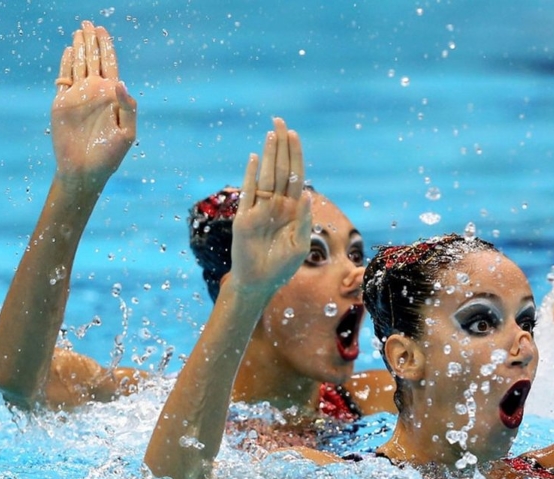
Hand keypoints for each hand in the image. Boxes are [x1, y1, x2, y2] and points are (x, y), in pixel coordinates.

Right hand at [51, 21, 136, 183]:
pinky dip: (65, 64)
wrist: (84, 170)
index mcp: (113, 98)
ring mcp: (79, 97)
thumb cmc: (109, 156)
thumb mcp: (126, 134)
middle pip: (95, 61)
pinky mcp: (62, 103)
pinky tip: (69, 51)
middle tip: (89, 23)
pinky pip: (64, 79)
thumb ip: (128, 108)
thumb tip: (120, 82)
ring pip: (79, 65)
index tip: (103, 31)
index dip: (107, 49)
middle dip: (93, 42)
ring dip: (79, 48)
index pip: (111, 67)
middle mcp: (96, 93)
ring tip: (80, 30)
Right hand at [230, 117, 310, 296]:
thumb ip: (304, 221)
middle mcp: (276, 205)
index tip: (294, 134)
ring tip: (271, 133)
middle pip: (281, 170)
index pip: (296, 176)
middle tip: (280, 121)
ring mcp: (260, 209)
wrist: (259, 283)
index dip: (295, 155)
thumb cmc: (282, 266)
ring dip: (269, 155)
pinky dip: (252, 175)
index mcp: (292, 210)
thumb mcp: (300, 245)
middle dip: (281, 146)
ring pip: (267, 176)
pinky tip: (256, 158)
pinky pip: (249, 192)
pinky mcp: (245, 218)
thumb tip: (308, 195)